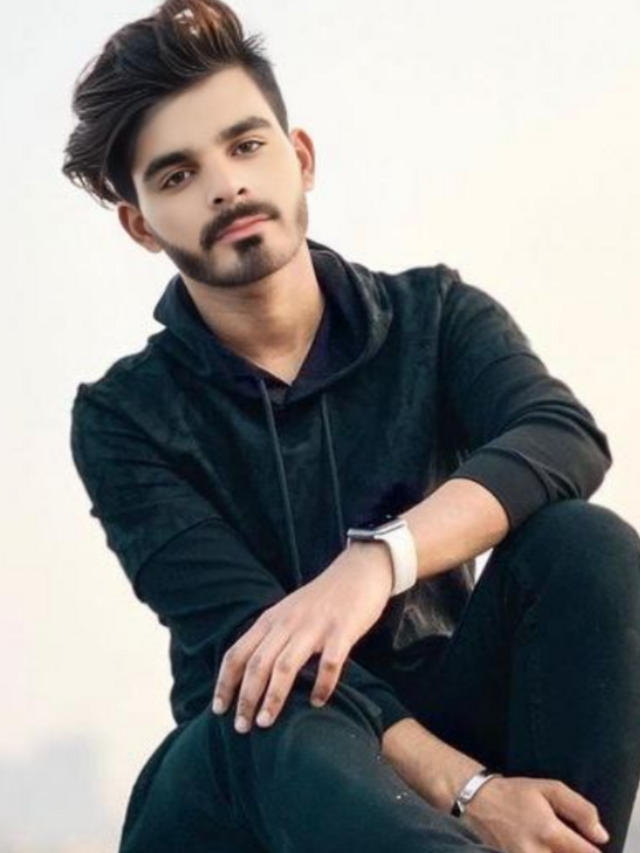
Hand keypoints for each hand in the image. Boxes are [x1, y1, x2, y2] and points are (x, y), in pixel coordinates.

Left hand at [211, 541, 393, 732]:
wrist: (358, 571)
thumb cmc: (322, 599)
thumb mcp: (288, 612)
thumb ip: (271, 637)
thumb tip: (250, 674)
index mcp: (271, 619)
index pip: (238, 652)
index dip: (225, 682)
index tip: (218, 709)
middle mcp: (288, 623)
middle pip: (258, 663)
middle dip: (245, 697)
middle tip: (241, 727)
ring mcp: (315, 626)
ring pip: (285, 666)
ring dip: (273, 697)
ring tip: (266, 723)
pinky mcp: (342, 631)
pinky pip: (329, 663)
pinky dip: (321, 685)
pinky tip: (317, 702)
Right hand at [461, 775, 609, 852]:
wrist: (478, 801)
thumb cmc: (516, 793)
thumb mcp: (550, 789)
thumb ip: (580, 809)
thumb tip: (601, 836)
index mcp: (549, 831)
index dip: (594, 850)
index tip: (588, 843)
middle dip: (574, 852)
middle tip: (568, 843)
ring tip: (553, 844)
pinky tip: (543, 849)